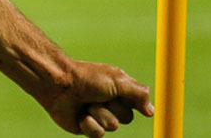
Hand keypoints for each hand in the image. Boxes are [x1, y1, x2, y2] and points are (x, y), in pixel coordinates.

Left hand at [38, 60, 153, 136]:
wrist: (59, 85)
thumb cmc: (87, 78)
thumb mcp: (118, 81)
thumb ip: (139, 94)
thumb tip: (152, 111)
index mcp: (119, 89)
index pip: (138, 103)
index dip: (133, 103)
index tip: (121, 96)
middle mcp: (110, 102)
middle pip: (127, 117)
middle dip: (113, 107)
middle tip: (98, 95)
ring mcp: (98, 115)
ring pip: (112, 126)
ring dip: (99, 114)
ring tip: (86, 103)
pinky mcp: (86, 126)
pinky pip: (98, 134)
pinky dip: (89, 124)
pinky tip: (80, 115)